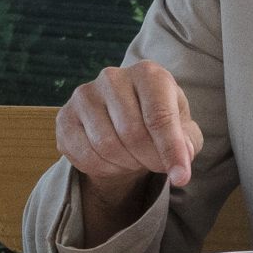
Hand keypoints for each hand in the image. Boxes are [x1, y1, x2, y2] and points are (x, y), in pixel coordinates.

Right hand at [59, 60, 199, 246]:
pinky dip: (103, 169)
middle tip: (156, 165)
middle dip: (148, 159)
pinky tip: (113, 162)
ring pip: (106, 146)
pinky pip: (84, 155)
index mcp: (148, 74)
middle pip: (132, 133)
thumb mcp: (183, 131)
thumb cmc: (157, 124)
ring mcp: (84, 95)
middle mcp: (113, 77)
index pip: (159, 116)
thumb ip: (188, 143)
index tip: (181, 178)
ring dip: (125, 164)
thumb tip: (181, 161)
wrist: (119, 122)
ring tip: (134, 159)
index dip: (171, 151)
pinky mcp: (64, 116)